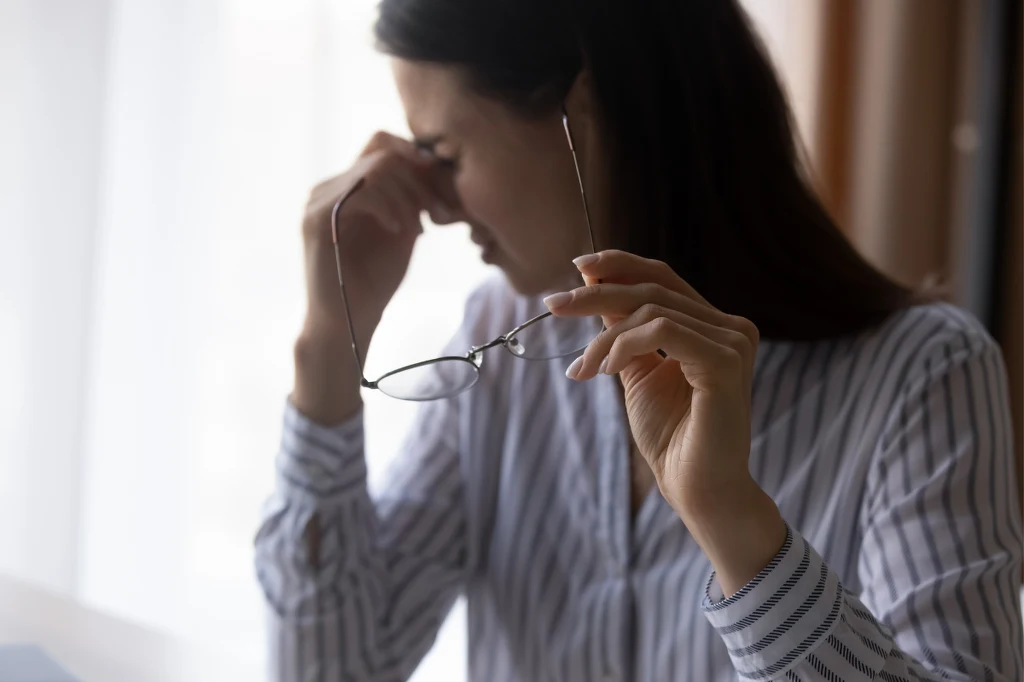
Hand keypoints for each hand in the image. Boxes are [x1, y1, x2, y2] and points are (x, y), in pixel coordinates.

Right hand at [293, 131, 461, 423]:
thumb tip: (435, 170)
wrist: (347, 323)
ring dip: (409, 197)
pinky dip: (391, 208)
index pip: (380, 144)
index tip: (441, 189)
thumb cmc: (374, 283)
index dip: (415, 156)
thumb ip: (412, 200)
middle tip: (441, 214)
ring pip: (375, 168)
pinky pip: (363, 192)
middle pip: (382, 152)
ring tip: (420, 229)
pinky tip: (402, 232)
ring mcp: (318, 201)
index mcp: (346, 188)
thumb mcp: (403, 231)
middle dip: (420, 180)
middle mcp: (327, 187)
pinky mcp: (317, 219)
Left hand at [545, 250, 784, 593]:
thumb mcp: (636, 372)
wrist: (695, 487)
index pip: (664, 278)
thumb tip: (594, 288)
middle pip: (653, 288)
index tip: (577, 266)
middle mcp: (730, 328)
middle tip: (553, 304)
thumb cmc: (670, 436)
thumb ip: (623, 332)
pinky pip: (661, 331)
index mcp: (714, 326)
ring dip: (604, 338)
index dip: (620, 265)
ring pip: (651, 310)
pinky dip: (623, 345)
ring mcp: (732, 342)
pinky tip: (603, 370)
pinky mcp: (724, 362)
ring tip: (585, 368)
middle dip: (596, 293)